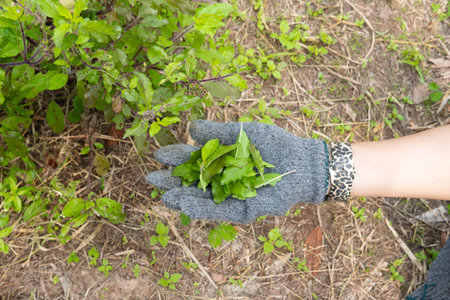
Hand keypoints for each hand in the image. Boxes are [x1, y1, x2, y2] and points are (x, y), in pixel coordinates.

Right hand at [146, 120, 328, 222]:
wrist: (301, 161)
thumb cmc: (275, 144)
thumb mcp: (243, 133)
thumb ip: (218, 133)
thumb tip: (191, 127)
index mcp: (223, 160)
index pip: (194, 161)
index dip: (177, 158)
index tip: (159, 154)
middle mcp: (224, 179)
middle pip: (193, 182)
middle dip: (173, 180)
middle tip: (152, 178)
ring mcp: (233, 196)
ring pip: (203, 199)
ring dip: (182, 197)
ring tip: (163, 194)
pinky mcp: (244, 210)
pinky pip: (219, 210)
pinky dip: (201, 208)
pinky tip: (184, 204)